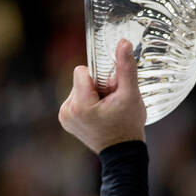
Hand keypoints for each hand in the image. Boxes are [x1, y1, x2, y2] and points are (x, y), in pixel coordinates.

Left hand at [59, 39, 146, 153]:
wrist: (123, 153)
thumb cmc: (128, 125)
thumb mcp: (131, 95)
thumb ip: (126, 68)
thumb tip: (122, 42)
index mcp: (79, 104)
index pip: (81, 72)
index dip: (100, 78)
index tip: (111, 92)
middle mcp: (66, 110)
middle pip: (80, 81)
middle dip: (96, 87)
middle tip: (111, 103)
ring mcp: (64, 117)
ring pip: (78, 89)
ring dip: (92, 95)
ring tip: (106, 110)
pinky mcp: (65, 121)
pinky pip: (75, 100)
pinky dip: (87, 103)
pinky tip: (98, 115)